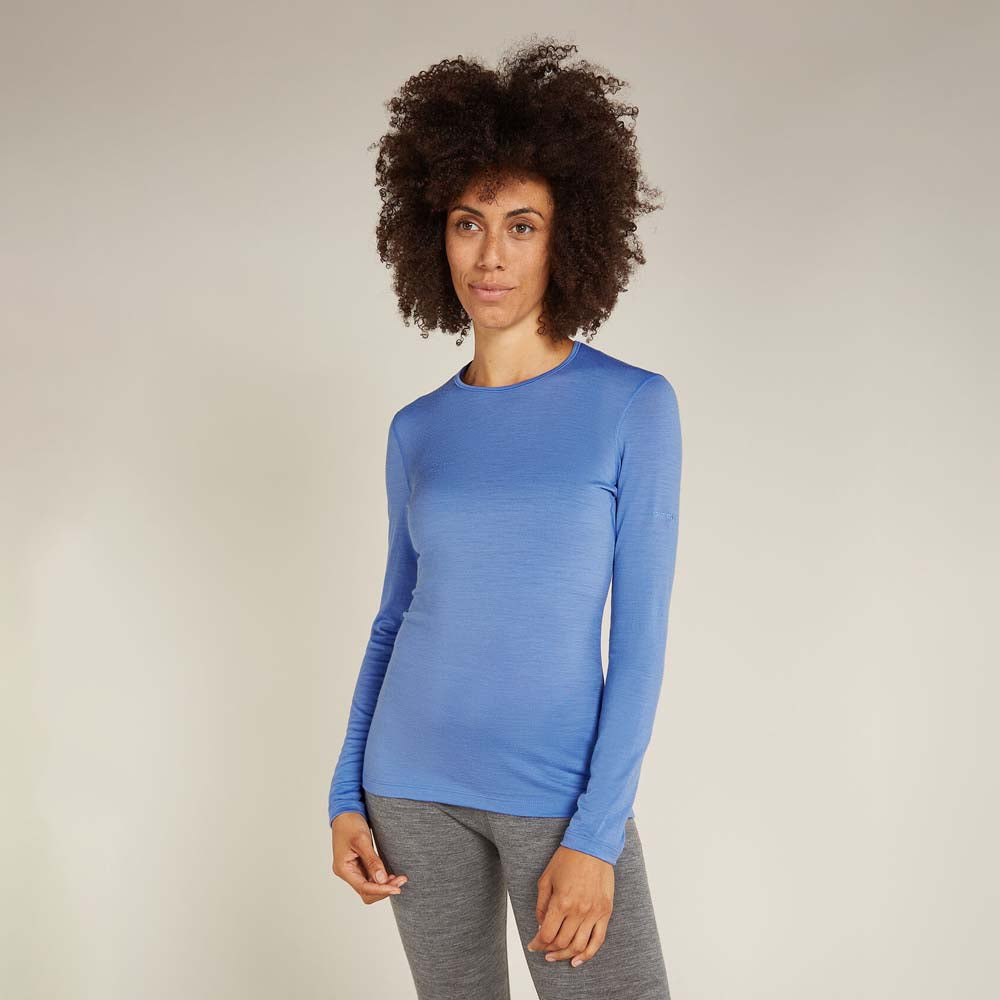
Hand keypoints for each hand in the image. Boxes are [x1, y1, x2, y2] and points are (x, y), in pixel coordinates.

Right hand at [331, 812, 407, 904]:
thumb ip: (372, 860)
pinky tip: (391, 874)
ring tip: (399, 878)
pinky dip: (381, 878)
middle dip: (384, 889)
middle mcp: (347, 872)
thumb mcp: (362, 840)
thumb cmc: (350, 823)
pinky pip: (370, 878)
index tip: (397, 888)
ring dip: (384, 885)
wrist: (346, 812)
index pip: (363, 887)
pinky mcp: (358, 865)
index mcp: (343, 868)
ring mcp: (352, 869)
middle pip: (366, 891)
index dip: (381, 890)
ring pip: (369, 886)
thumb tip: (382, 880)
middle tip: (401, 880)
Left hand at [526, 845, 613, 966]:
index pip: (547, 935)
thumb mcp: (546, 879)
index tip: (532, 945)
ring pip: (579, 946)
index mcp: (561, 902)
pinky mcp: (605, 912)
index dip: (537, 944)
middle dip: (549, 950)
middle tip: (543, 950)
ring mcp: (594, 913)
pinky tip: (577, 960)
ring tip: (557, 956)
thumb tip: (541, 925)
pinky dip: (588, 954)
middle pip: (562, 943)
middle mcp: (578, 911)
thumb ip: (542, 905)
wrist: (592, 846)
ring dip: (566, 955)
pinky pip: (598, 940)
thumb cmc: (567, 859)